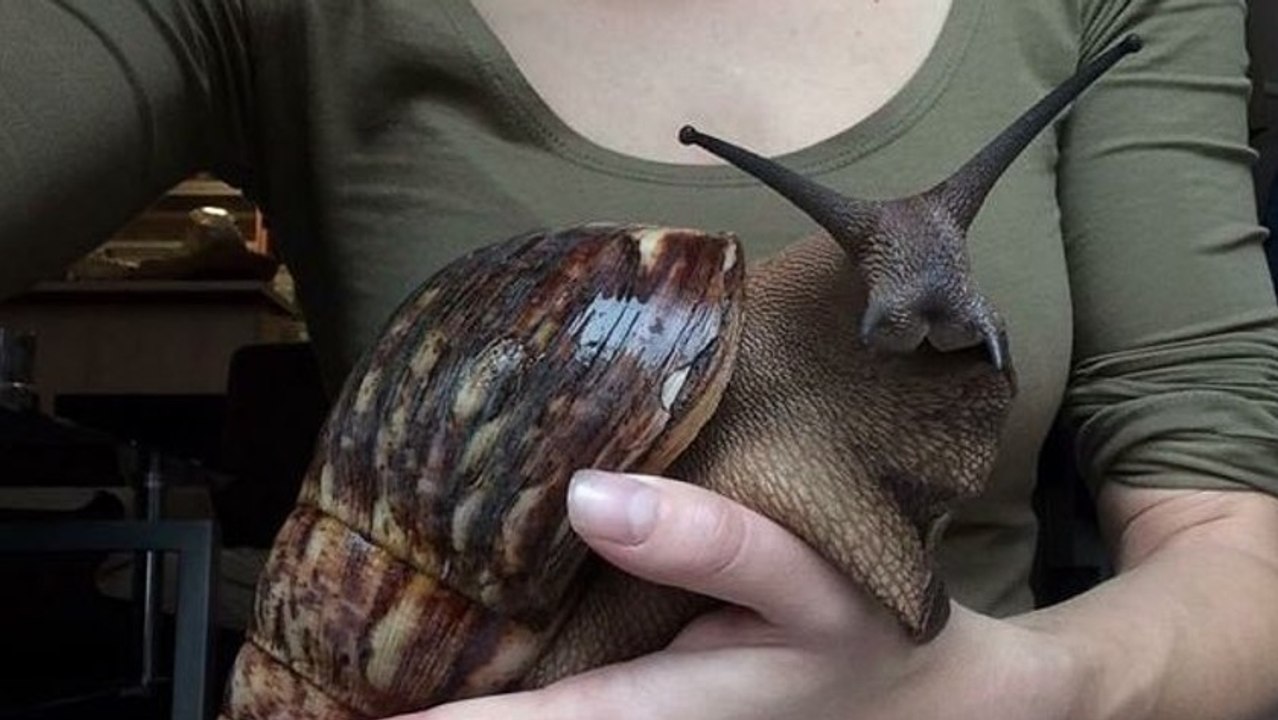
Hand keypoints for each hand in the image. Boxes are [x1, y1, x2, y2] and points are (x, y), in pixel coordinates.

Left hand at [400, 471, 1086, 719]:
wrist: (922, 703)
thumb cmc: (865, 640)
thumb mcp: (809, 584)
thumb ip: (710, 541)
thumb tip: (590, 494)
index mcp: (654, 714)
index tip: (334, 715)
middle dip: (416, 712)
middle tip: (306, 691)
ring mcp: (638, 718)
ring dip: (448, 698)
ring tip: (344, 668)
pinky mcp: (645, 702)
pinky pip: (562, 699)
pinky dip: (500, 686)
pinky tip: (457, 641)